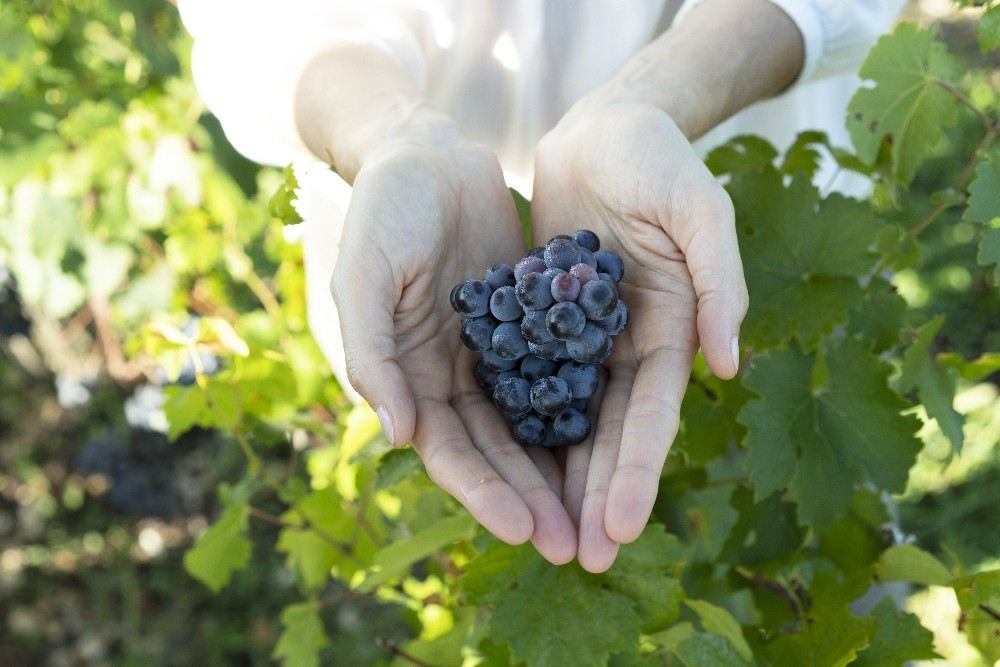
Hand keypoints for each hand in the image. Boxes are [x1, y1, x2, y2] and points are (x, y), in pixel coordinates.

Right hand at [330, 117, 575, 563]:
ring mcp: (495, 351)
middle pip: (498, 451)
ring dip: (563, 471)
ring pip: (533, 423)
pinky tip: (617, 441)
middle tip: (575, 548)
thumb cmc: (384, 211)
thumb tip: (397, 437)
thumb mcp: (365, 275)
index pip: (450, 450)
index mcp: (410, 375)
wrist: (428, 153)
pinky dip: (582, 407)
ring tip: (601, 515)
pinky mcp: (531, 322)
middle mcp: (453, 375)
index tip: (524, 531)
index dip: (484, 493)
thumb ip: (373, 353)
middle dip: (533, 499)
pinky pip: (560, 372)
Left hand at [532, 99, 748, 571]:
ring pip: (565, 420)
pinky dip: (515, 423)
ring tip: (539, 535)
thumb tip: (728, 366)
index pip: (652, 416)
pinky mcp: (540, 320)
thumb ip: (720, 282)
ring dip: (555, 478)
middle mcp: (625, 346)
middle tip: (580, 561)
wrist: (604, 129)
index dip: (637, 472)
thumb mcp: (700, 209)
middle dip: (595, 497)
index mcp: (669, 330)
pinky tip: (497, 467)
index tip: (621, 528)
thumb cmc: (659, 160)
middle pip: (608, 434)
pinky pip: (524, 379)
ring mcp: (581, 338)